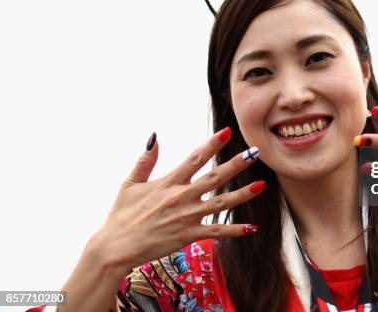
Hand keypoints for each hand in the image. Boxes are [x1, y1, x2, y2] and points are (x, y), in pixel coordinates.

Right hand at [89, 128, 263, 274]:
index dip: (212, 144)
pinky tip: (251, 228)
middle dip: (236, 164)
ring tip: (261, 185)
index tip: (227, 132)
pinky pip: (216, 232)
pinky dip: (234, 230)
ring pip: (221, 203)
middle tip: (255, 153)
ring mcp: (187, 217)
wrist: (116, 247)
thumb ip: (145, 161)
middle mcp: (181, 197)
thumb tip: (154, 137)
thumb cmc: (121, 215)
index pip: (195, 158)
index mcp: (168, 182)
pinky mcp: (189, 235)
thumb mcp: (130, 184)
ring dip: (242, 195)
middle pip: (214, 177)